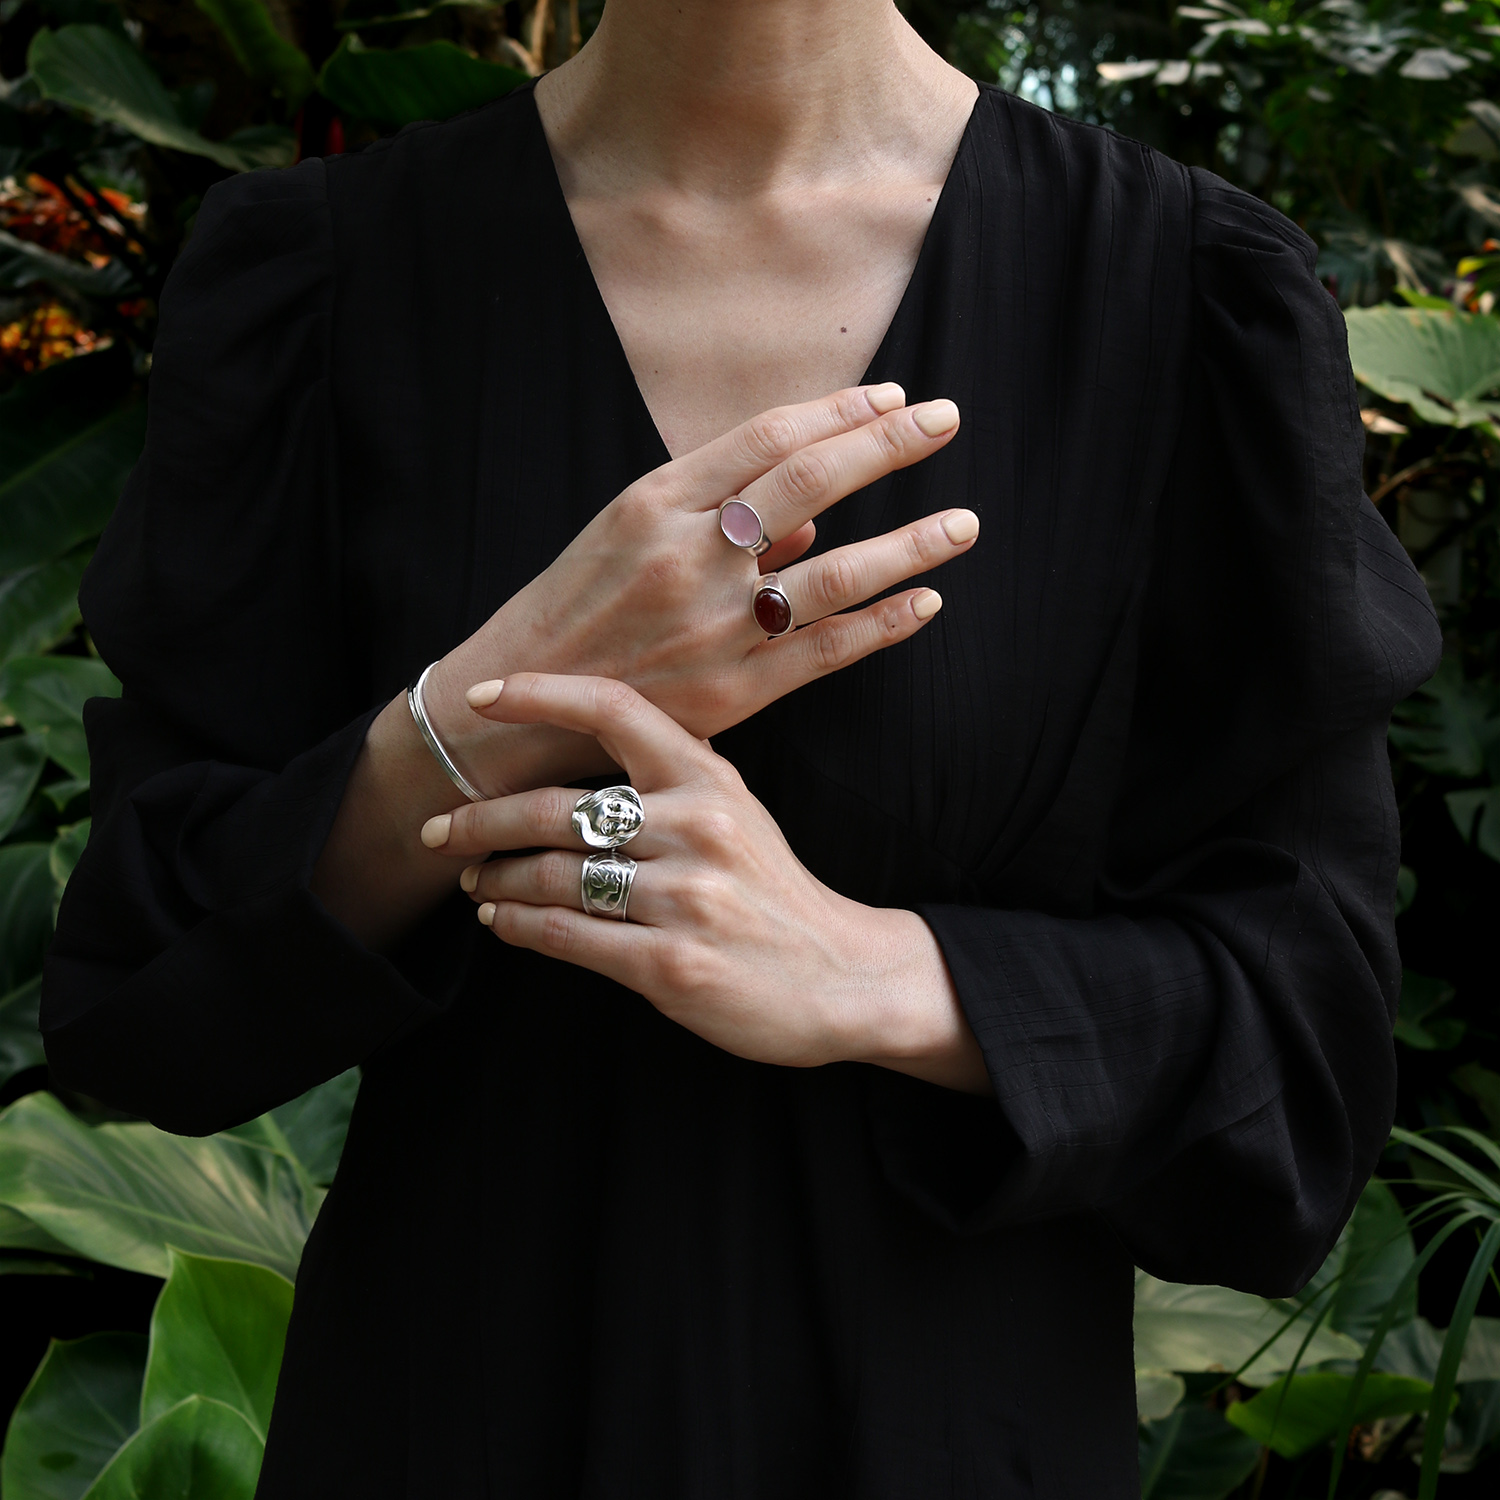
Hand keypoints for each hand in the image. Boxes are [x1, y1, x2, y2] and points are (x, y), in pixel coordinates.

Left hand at [423, 673, 989, 1093]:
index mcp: (709, 778)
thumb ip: (673, 775)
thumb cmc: (774, 891)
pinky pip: (565, 935)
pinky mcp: (668, 964)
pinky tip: (501, 921)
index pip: (614, 711)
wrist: (842, 975)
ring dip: (495, 879)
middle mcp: (695, 827)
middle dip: (481, 820)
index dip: (539, 695)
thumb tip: (578, 748)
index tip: (482, 699)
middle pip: (556, 807)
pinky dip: (518, 926)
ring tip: (474, 882)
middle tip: (439, 828)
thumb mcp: (738, 810)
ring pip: (551, 875)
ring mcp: (682, 898)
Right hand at [424, 384, 976, 795]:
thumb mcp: (623, 536)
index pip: (768, 438)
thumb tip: (810, 518)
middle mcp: (689, 557)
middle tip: (947, 418)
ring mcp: (715, 627)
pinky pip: (826, 652)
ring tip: (965, 522)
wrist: (520, 705)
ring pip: (835, 572)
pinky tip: (928, 603)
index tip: (892, 398)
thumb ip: (712, 514)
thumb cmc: (574, 606)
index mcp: (656, 502)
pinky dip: (883, 626)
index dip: (838, 412)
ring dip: (910, 543)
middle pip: (810, 483)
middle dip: (888, 446)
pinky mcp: (732, 692)